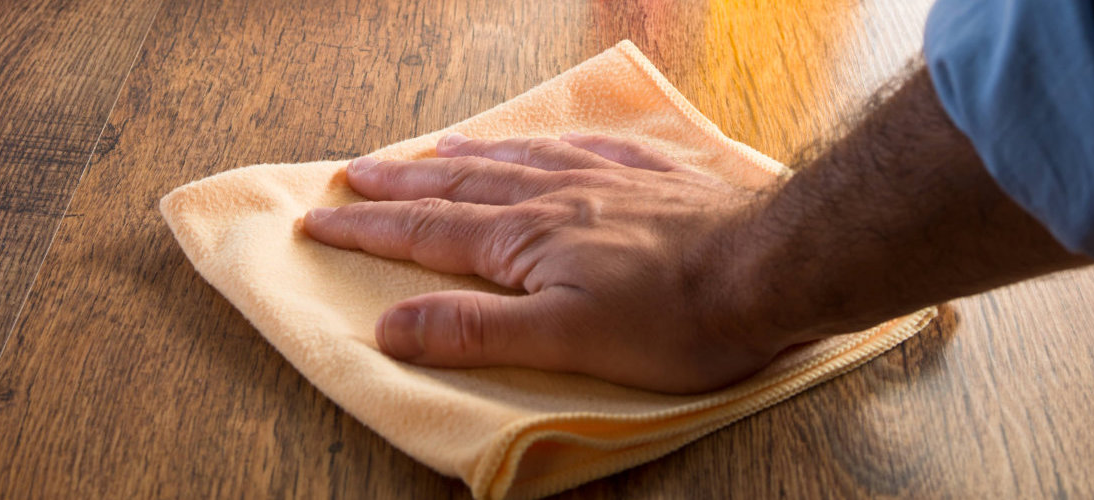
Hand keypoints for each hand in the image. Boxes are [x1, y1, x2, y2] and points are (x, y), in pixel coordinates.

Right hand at [302, 133, 798, 393]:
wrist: (774, 268)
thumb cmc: (676, 318)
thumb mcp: (564, 342)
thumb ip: (474, 331)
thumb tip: (389, 324)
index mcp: (525, 239)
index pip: (427, 233)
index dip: (369, 230)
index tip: (319, 221)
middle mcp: (556, 197)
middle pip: (461, 184)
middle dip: (401, 183)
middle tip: (355, 175)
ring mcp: (606, 180)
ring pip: (517, 160)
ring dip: (465, 156)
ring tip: (432, 149)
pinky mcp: (655, 177)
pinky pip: (585, 148)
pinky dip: (548, 144)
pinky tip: (547, 142)